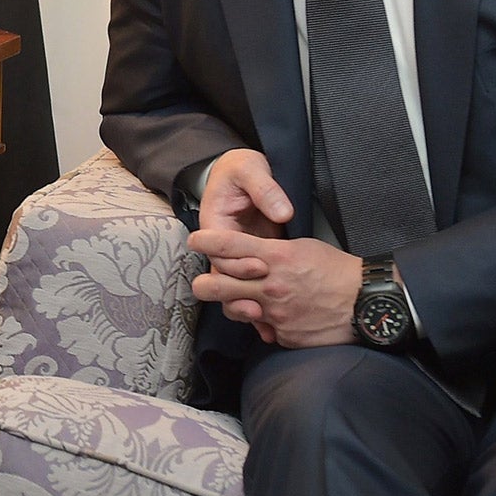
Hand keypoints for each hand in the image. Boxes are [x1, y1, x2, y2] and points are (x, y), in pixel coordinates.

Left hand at [188, 228, 359, 348]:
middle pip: (215, 285)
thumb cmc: (337, 270)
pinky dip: (268, 323)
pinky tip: (283, 316)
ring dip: (235, 305)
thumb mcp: (303, 248)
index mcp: (276, 257)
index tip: (195, 240)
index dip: (205, 241)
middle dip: (204, 283)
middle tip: (205, 282)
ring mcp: (274, 313)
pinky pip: (263, 329)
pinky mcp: (283, 335)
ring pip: (233, 310)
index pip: (228, 245)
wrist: (367, 303)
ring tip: (245, 301)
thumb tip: (247, 257)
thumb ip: (270, 252)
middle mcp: (269, 285)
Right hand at [191, 149, 296, 338]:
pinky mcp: (253, 261)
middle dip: (242, 296)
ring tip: (267, 326)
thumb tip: (282, 212)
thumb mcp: (251, 170)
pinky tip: (275, 325)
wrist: (240, 170)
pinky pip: (252, 287)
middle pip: (224, 280)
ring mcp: (237, 256)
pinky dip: (263, 306)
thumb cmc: (241, 168)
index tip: (261, 267)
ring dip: (249, 308)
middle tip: (263, 309)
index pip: (220, 254)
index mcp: (214, 225)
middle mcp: (221, 246)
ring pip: (236, 289)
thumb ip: (265, 190)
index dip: (238, 265)